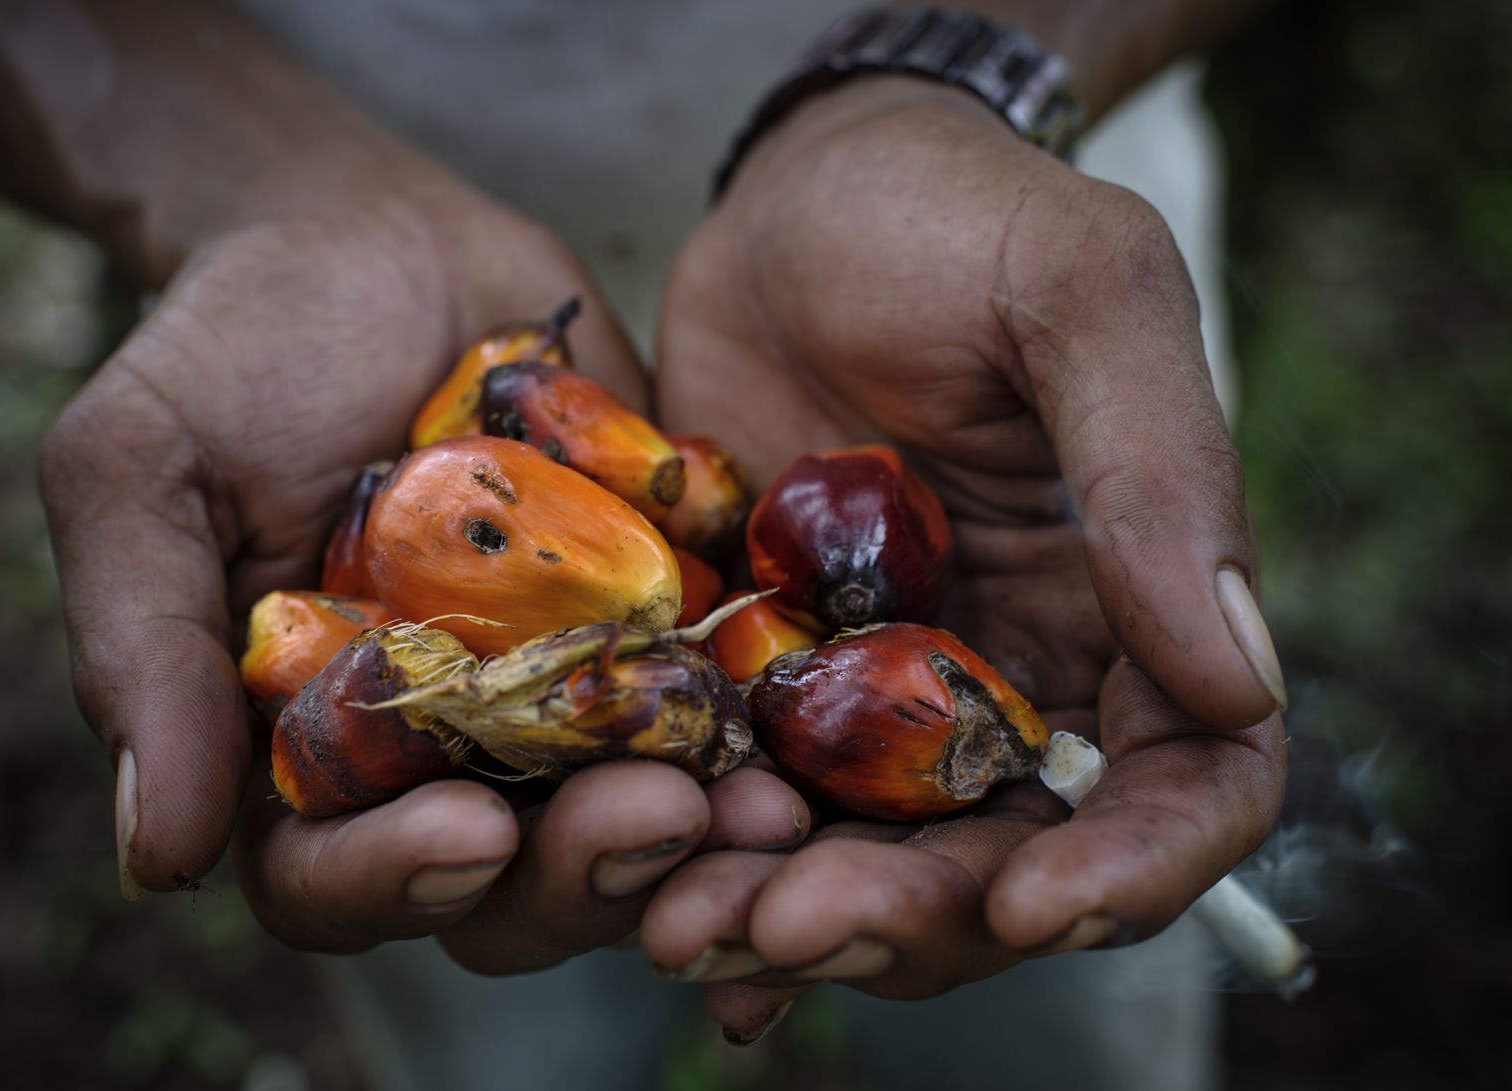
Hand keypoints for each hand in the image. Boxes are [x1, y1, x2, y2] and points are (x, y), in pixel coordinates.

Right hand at [40, 175, 809, 961]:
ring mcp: (560, 699)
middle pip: (509, 882)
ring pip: (630, 820)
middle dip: (582, 868)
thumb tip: (160, 860)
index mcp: (305, 751)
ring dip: (698, 827)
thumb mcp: (143, 472)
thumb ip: (146, 650)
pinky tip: (811, 720)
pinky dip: (763, 726)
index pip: (332, 876)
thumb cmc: (232, 350)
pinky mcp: (656, 629)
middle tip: (656, 812)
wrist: (375, 238)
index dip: (391, 879)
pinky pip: (718, 707)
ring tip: (761, 795)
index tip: (462, 829)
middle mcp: (440, 752)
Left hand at [646, 76, 1286, 1030]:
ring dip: (790, 913)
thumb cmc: (958, 221)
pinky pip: (748, 798)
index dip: (1133, 870)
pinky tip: (647, 907)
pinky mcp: (766, 676)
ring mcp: (882, 690)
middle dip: (913, 917)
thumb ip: (1160, 472)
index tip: (1039, 908)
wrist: (799, 202)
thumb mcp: (1079, 298)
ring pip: (864, 855)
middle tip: (791, 928)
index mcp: (1129, 608)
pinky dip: (706, 863)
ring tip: (689, 928)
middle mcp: (1012, 676)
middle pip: (1001, 859)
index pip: (1184, 784)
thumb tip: (1242, 680)